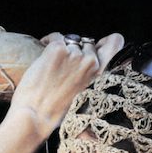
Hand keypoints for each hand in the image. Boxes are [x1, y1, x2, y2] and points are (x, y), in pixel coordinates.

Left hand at [7, 32, 123, 139]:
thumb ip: (90, 78)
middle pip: (86, 42)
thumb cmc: (57, 112)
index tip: (99, 44)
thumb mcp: (84, 97)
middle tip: (63, 65)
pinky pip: (55, 37)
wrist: (37, 115)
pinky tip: (44, 57)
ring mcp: (74, 54)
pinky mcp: (58, 49)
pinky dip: (48, 43)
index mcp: (100, 74)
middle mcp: (91, 62)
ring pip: (70, 39)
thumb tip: (91, 63)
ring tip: (51, 64)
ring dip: (61, 47)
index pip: (114, 44)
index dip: (107, 42)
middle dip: (76, 49)